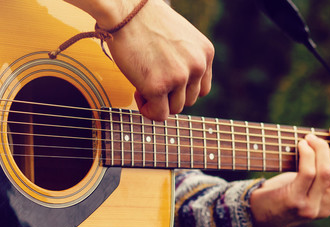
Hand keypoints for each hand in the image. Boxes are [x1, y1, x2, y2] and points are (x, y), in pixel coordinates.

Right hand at [66, 0, 213, 120]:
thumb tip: (180, 85)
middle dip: (169, 96)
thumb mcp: (180, 37)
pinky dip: (148, 110)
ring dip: (158, 102)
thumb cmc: (145, 20)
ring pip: (174, 109)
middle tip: (150, 81)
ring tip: (142, 84)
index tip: (166, 81)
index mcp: (205, 53)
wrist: (124, 10)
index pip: (202, 88)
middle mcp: (197, 65)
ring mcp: (179, 77)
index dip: (182, 89)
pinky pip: (158, 114)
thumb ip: (186, 59)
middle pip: (189, 100)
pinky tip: (137, 93)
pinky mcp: (158, 86)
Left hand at [249, 126, 329, 226]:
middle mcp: (327, 207)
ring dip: (319, 148)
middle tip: (319, 139)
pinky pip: (308, 172)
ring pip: (327, 171)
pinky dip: (307, 154)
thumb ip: (320, 169)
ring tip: (307, 139)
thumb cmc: (280, 191)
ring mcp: (312, 206)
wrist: (256, 213)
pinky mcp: (295, 201)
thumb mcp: (306, 183)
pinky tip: (300, 145)